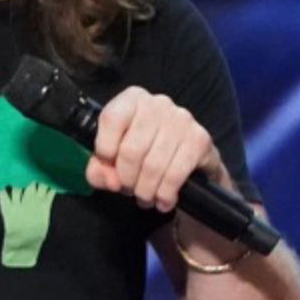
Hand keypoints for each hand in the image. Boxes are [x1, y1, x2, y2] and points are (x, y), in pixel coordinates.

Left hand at [86, 86, 221, 212]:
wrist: (189, 160)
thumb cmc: (146, 153)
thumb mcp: (115, 158)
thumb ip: (100, 169)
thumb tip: (109, 180)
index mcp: (133, 99)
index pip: (111, 119)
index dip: (105, 151)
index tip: (109, 167)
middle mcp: (158, 104)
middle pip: (131, 150)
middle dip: (127, 180)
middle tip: (129, 190)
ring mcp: (182, 120)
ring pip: (153, 166)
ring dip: (146, 191)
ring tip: (146, 197)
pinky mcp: (199, 139)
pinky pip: (175, 175)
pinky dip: (165, 194)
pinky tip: (163, 200)